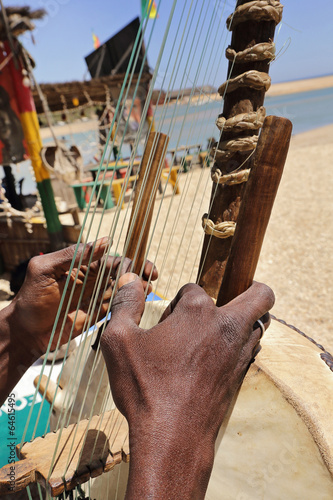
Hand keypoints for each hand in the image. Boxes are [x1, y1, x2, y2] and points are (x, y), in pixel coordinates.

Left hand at [11, 239, 156, 356]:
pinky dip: (131, 303)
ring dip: (138, 287)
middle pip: (122, 272)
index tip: (140, 265)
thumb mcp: (45, 270)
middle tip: (150, 276)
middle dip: (138, 272)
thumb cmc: (30, 299)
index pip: (110, 258)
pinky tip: (140, 300)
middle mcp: (92, 279)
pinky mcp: (98, 315)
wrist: (25, 333)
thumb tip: (104, 241)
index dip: (128, 260)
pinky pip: (118, 306)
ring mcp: (96, 297)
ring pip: (123, 288)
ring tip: (149, 288)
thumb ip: (72, 255)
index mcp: (82, 265)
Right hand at [101, 275, 273, 498]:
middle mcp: (226, 326)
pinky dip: (241, 341)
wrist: (173, 438)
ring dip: (244, 317)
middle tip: (227, 296)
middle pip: (261, 294)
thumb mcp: (119, 341)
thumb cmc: (145, 388)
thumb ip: (125, 305)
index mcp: (197, 311)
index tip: (166, 320)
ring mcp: (239, 350)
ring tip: (215, 328)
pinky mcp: (242, 372)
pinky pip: (252, 346)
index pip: (193, 288)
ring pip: (260, 321)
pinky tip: (216, 353)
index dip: (177, 300)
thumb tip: (131, 278)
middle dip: (249, 288)